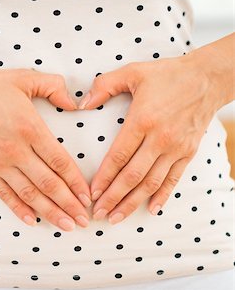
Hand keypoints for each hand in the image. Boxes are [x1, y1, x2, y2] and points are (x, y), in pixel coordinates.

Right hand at [0, 67, 91, 230]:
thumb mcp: (23, 78)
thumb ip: (53, 87)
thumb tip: (74, 102)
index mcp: (30, 128)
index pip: (60, 161)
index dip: (76, 182)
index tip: (88, 196)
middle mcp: (16, 150)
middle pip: (48, 183)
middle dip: (69, 204)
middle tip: (84, 220)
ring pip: (29, 193)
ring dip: (49, 212)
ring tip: (66, 225)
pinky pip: (4, 194)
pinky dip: (18, 209)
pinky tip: (32, 220)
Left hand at [78, 55, 226, 224]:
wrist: (207, 77)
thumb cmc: (167, 74)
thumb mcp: (132, 72)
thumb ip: (104, 86)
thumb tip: (82, 104)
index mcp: (142, 120)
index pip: (118, 156)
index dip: (104, 177)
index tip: (92, 193)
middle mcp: (160, 138)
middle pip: (133, 176)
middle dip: (114, 198)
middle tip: (98, 214)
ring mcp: (176, 148)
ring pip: (152, 182)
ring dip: (133, 202)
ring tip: (117, 217)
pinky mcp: (188, 152)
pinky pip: (174, 179)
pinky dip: (162, 196)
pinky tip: (151, 209)